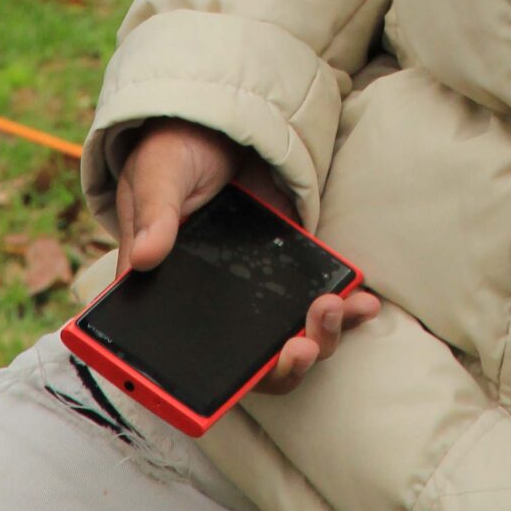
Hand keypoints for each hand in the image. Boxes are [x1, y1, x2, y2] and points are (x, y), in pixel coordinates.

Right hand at [114, 117, 381, 395]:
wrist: (217, 123)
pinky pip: (314, 301)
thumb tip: (147, 256)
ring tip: (330, 309)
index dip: (212, 386)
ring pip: (286, 341)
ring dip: (317, 339)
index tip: (246, 378)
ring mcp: (254, 290)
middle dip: (281, 368)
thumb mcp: (157, 175)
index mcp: (167, 300)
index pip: (183, 364)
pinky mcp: (288, 266)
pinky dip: (344, 309)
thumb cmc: (173, 152)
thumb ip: (154, 214)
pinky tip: (364, 302)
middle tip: (300, 348)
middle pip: (247, 366)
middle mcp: (211, 308)